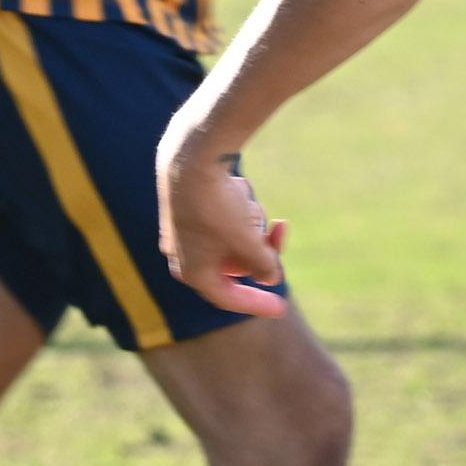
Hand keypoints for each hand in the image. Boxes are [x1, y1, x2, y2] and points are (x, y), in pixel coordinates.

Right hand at [157, 127, 288, 316]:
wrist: (192, 157)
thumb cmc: (219, 206)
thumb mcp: (249, 243)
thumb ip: (264, 265)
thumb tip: (271, 277)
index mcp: (192, 272)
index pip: (228, 298)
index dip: (257, 304)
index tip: (282, 308)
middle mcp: (182, 254)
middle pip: (235, 263)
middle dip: (260, 246)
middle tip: (282, 229)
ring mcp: (184, 229)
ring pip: (233, 236)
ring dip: (250, 220)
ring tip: (246, 198)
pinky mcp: (190, 205)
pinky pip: (225, 215)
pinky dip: (238, 205)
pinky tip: (236, 186)